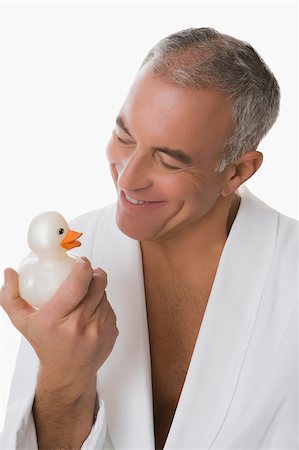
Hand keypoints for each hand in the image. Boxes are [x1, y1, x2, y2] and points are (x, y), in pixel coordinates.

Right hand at [0, 257, 118, 393]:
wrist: (67, 373)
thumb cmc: (46, 344)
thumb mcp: (23, 322)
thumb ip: (11, 297)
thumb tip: (10, 273)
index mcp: (56, 319)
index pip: (76, 285)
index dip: (82, 268)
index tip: (80, 262)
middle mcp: (79, 325)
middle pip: (97, 284)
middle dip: (93, 274)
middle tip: (85, 273)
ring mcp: (98, 330)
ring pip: (104, 294)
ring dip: (97, 290)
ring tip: (84, 296)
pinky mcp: (111, 332)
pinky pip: (110, 307)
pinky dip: (102, 304)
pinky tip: (91, 312)